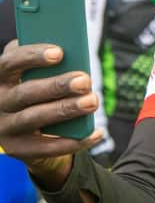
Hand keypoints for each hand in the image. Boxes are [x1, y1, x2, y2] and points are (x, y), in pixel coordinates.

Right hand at [0, 41, 103, 187]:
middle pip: (25, 93)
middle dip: (57, 86)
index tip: (59, 53)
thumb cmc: (35, 89)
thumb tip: (72, 53)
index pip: (8, 63)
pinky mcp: (18, 149)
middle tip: (85, 81)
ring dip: (66, 110)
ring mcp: (5, 128)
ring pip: (34, 118)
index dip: (31, 57)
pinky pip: (47, 148)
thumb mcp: (32, 74)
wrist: (22, 129)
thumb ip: (45, 63)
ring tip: (92, 101)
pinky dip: (74, 141)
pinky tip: (96, 132)